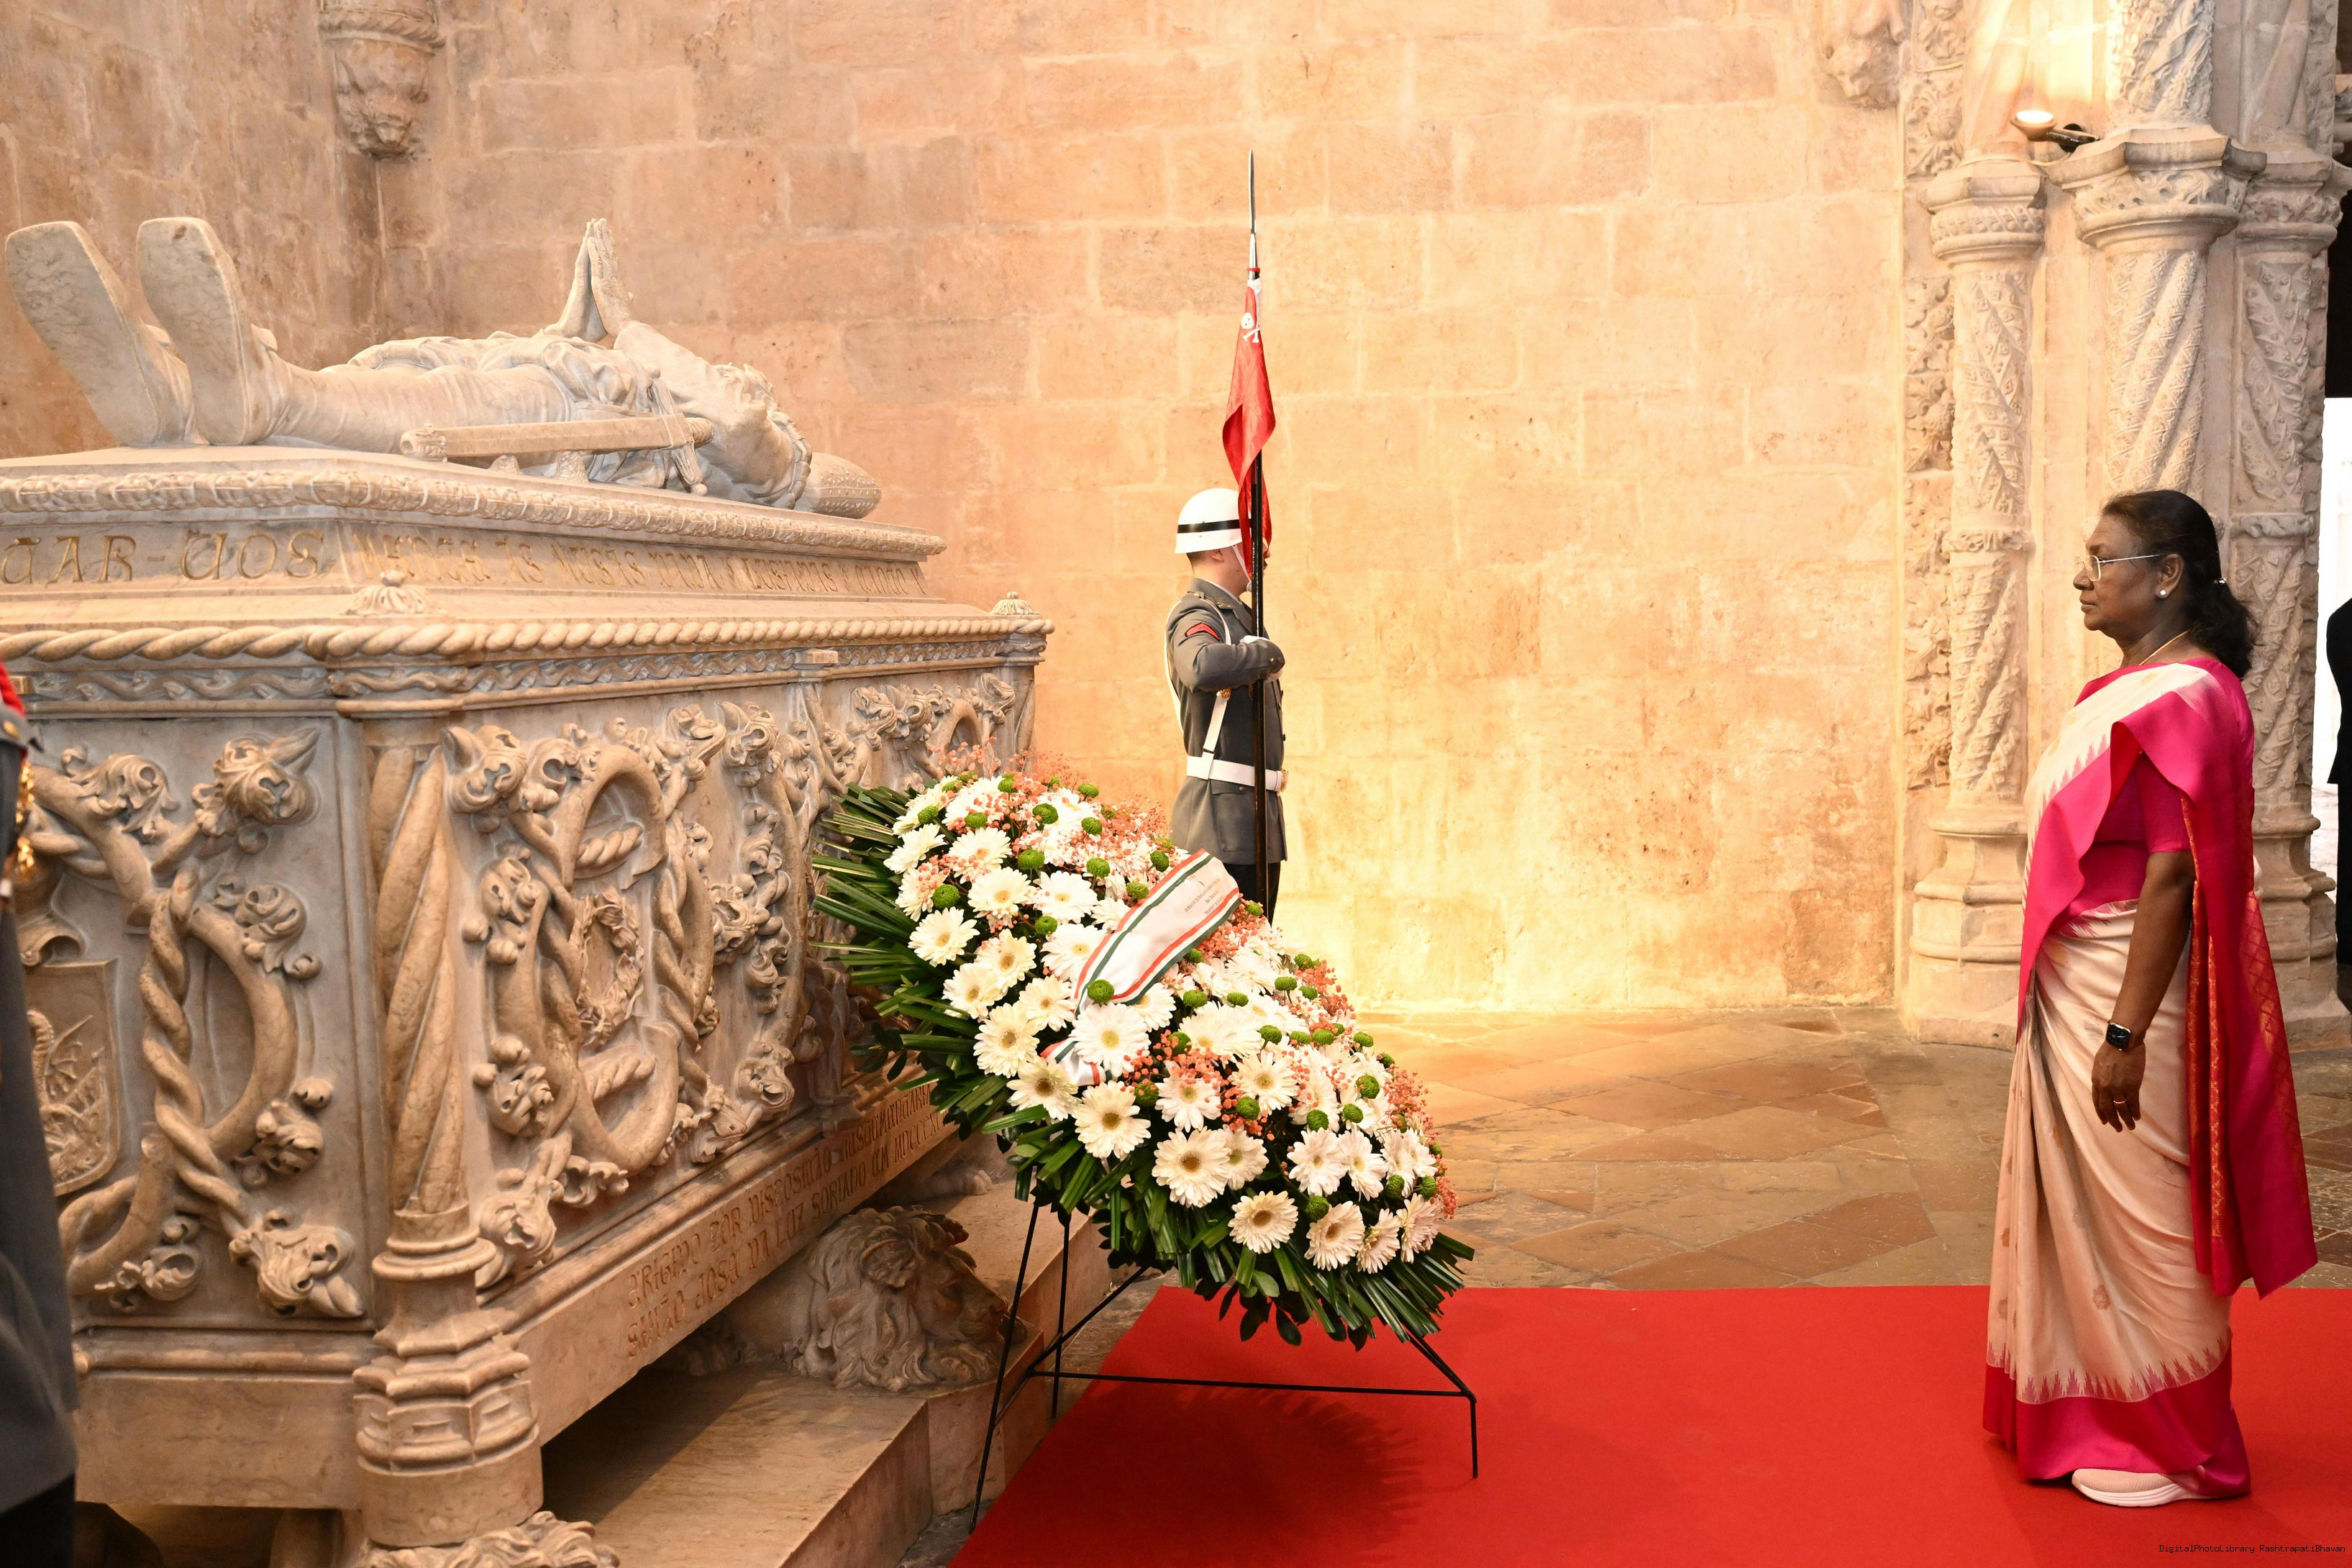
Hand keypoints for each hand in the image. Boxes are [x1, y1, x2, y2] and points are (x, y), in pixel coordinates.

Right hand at [542, 219, 633, 340]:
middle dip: (595, 239)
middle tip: (598, 222)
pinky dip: (584, 254)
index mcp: (595, 285)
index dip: (604, 250)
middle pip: (592, 256)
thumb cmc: (591, 327)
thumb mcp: (607, 311)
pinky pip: (581, 266)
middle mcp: (587, 280)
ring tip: (590, 225)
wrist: (578, 335)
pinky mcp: (579, 286)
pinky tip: (586, 243)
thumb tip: (627, 297)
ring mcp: (582, 282)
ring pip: (585, 257)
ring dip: (588, 241)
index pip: (600, 264)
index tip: (608, 237)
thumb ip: (615, 301)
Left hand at [2091, 1040, 2144, 1130]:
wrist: (2122, 1042)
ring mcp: (2118, 1088)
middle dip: (2112, 1120)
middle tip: (2118, 1128)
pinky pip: (2133, 1104)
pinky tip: (2137, 1117)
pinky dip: (2135, 1112)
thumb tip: (2104, 1084)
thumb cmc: (2111, 1049)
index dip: (2101, 1113)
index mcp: (2096, 1081)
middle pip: (2108, 1109)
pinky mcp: (2131, 1087)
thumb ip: (2101, 1077)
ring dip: (2126, 1119)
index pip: (2097, 1102)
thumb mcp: (2099, 1064)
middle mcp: (2105, 1088)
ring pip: (2121, 1109)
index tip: (2104, 1121)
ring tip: (2130, 1126)